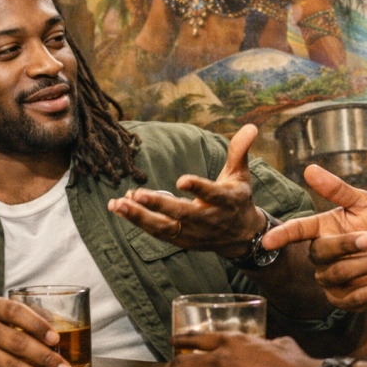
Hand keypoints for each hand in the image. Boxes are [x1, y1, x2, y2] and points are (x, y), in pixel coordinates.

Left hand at [107, 124, 266, 257]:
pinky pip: (157, 232)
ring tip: (116, 203)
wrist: (240, 237)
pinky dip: (138, 221)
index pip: (212, 194)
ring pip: (164, 227)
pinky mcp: (181, 241)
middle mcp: (209, 219)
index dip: (198, 188)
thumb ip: (240, 150)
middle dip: (159, 205)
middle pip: (182, 214)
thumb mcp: (241, 175)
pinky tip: (120, 206)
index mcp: (226, 201)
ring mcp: (194, 233)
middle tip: (137, 193)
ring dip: (139, 217)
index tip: (181, 180)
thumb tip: (250, 126)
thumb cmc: (237, 199)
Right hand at [263, 164, 366, 311]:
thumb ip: (338, 190)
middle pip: (322, 252)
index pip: (297, 230)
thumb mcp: (365, 204)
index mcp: (321, 229)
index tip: (267, 241)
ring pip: (341, 274)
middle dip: (349, 245)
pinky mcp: (345, 301)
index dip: (283, 235)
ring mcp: (330, 281)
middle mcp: (320, 256)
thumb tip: (309, 169)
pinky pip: (356, 298)